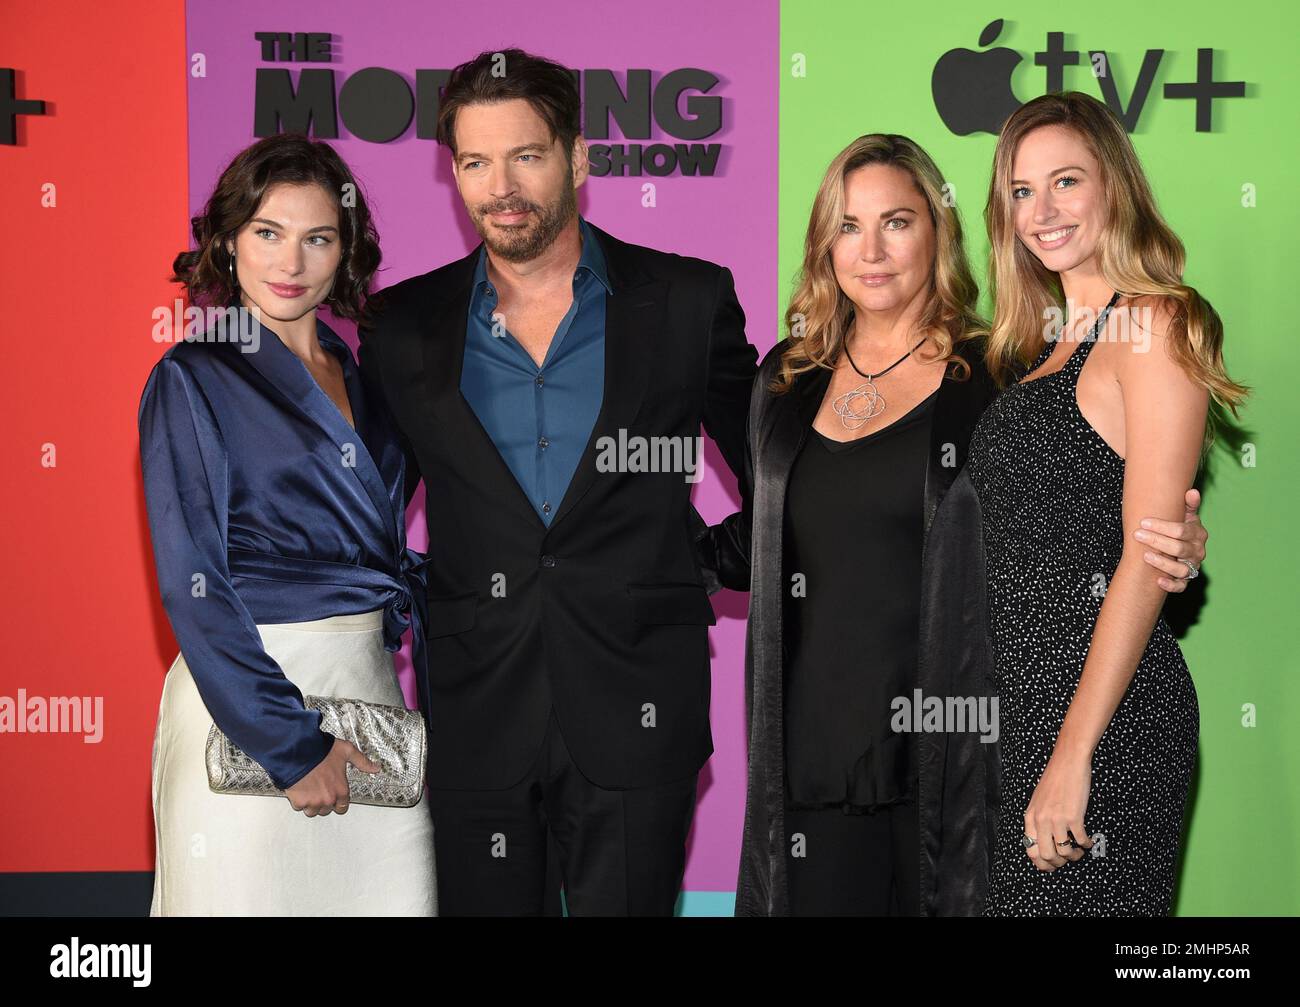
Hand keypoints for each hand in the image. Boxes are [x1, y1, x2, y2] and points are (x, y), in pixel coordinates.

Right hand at [283, 738, 379, 817]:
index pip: (342, 807)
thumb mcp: (347, 751)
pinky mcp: (299, 801)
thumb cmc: (322, 750)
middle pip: (326, 810)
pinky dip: (298, 800)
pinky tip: (300, 788)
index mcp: (341, 790)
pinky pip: (299, 806)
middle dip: (324, 801)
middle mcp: (328, 799)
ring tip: (309, 789)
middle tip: (320, 789)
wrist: (300, 751)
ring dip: (311, 803)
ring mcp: (313, 802)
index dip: (337, 802)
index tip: (333, 796)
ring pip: (312, 811)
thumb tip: (376, 768)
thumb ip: (362, 761)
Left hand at [1024, 751, 1093, 871]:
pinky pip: (1081, 840)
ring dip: (1074, 856)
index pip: (1030, 850)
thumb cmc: (1054, 780)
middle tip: (1067, 859)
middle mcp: (1041, 820)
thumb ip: (1038, 820)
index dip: (1042, 863)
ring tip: (1078, 850)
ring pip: (1064, 852)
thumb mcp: (1038, 801)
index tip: (1052, 865)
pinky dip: (1086, 844)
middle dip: (1059, 863)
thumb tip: (1042, 841)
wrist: (1067, 762)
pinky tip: (1088, 840)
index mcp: (1030, 817)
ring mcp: (1057, 819)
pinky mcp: (1074, 816)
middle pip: (1046, 856)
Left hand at [1136, 488, 1206, 592]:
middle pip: (1179, 549)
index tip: (1143, 522)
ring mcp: (1192, 567)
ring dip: (1163, 563)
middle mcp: (1198, 552)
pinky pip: (1181, 586)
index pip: (1182, 531)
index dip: (1162, 527)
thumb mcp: (1185, 515)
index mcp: (1198, 534)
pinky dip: (1171, 585)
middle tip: (1137, 535)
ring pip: (1181, 569)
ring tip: (1145, 556)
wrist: (1180, 546)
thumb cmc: (1179, 527)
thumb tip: (1191, 492)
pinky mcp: (1186, 580)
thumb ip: (1188, 505)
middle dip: (1157, 541)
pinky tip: (1158, 580)